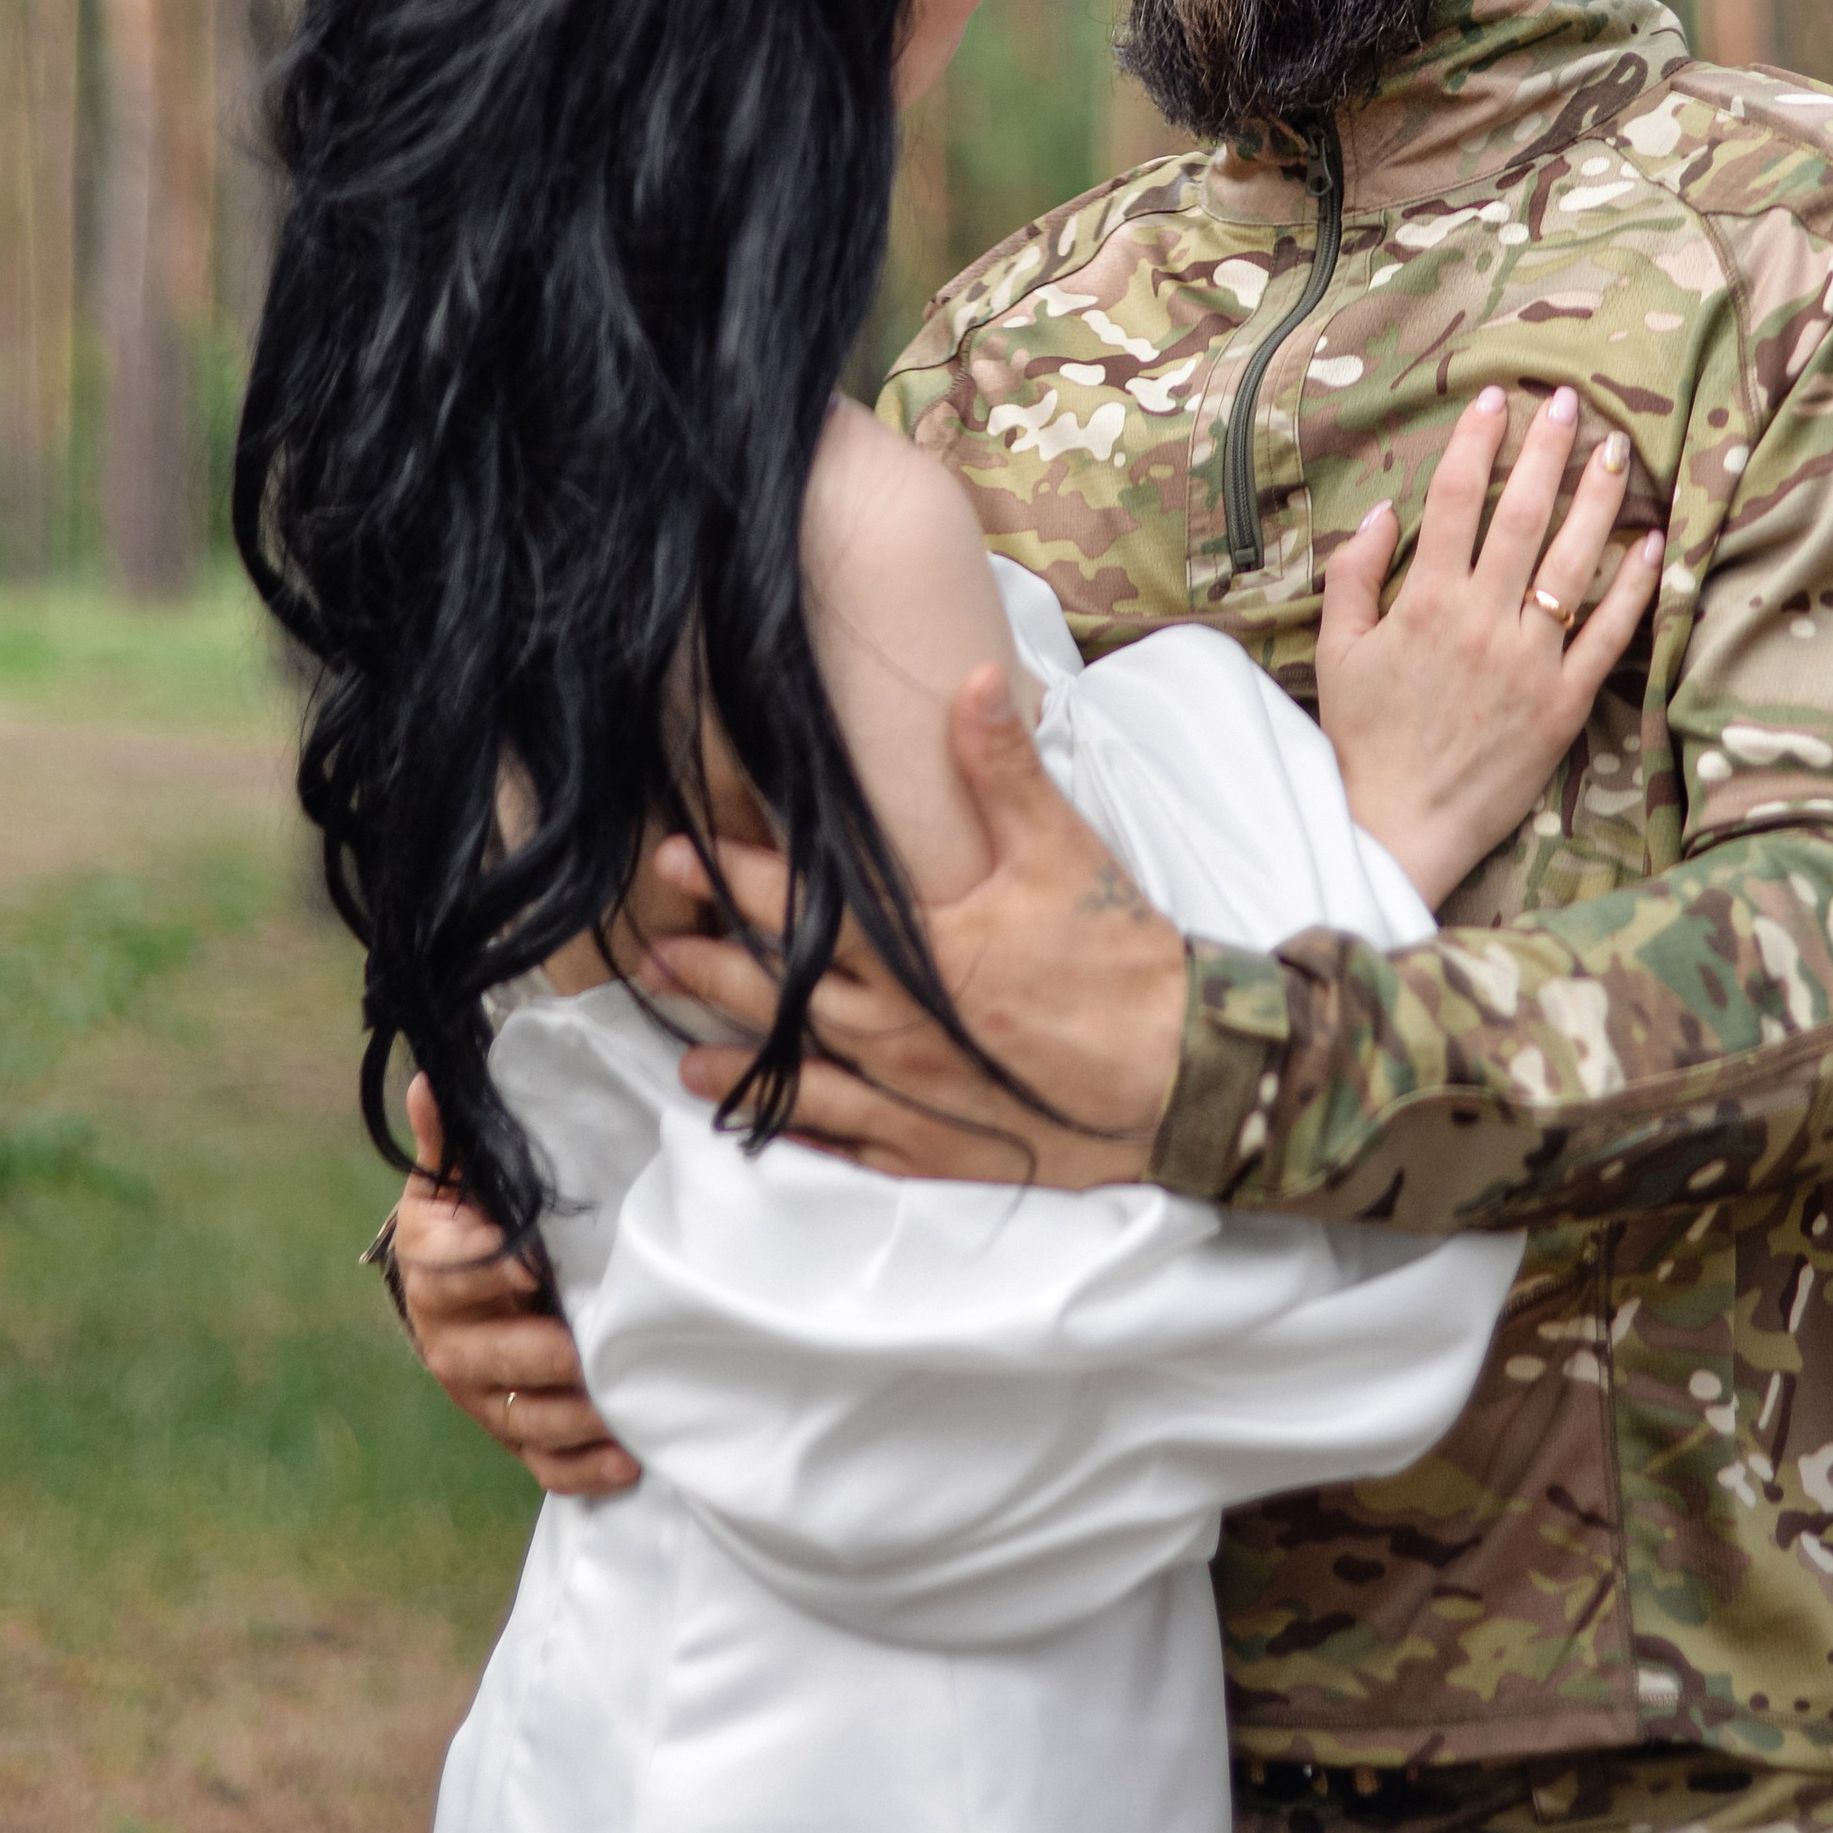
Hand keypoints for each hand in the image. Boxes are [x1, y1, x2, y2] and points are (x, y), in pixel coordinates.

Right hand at [394, 1076, 639, 1494]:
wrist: (452, 1289)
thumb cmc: (468, 1223)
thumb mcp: (455, 1180)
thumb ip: (452, 1140)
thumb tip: (431, 1079)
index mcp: (435, 1270)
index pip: (455, 1275)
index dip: (493, 1273)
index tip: (537, 1267)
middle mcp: (450, 1340)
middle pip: (490, 1359)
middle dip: (541, 1358)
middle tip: (590, 1355)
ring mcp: (481, 1393)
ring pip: (521, 1416)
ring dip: (573, 1420)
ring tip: (625, 1414)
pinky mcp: (511, 1428)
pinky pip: (541, 1461)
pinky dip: (581, 1469)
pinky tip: (628, 1461)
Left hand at [640, 670, 1187, 1186]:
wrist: (1181, 1077)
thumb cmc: (1120, 961)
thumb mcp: (1064, 851)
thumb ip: (1004, 770)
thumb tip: (972, 682)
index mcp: (924, 952)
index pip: (807, 912)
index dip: (738, 881)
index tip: (681, 854)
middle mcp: (902, 1029)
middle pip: (785, 995)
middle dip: (712, 967)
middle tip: (651, 949)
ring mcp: (915, 1098)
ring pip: (804, 1073)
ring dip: (737, 1054)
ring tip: (679, 1044)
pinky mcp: (939, 1150)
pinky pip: (851, 1144)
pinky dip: (800, 1131)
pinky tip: (762, 1123)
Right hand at [1316, 383, 1662, 905]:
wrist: (1400, 824)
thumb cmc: (1364, 737)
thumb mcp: (1337, 651)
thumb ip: (1355, 576)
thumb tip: (1383, 512)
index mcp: (1425, 603)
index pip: (1453, 501)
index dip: (1475, 442)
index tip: (1494, 398)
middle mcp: (1482, 621)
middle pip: (1521, 516)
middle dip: (1545, 451)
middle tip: (1567, 400)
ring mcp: (1530, 661)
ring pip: (1573, 563)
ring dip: (1596, 500)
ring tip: (1615, 451)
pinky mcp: (1565, 702)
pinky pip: (1608, 635)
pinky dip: (1635, 589)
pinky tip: (1653, 546)